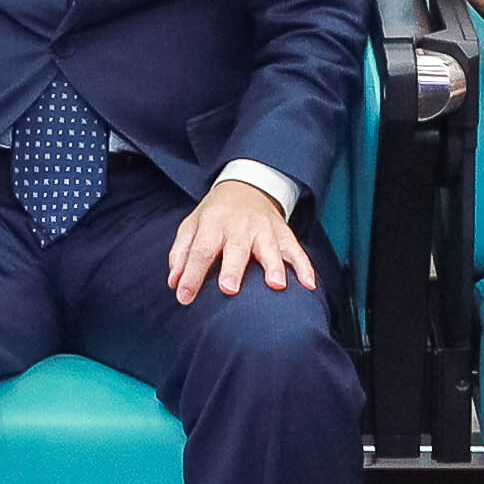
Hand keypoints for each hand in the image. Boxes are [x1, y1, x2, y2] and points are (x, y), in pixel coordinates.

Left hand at [165, 172, 314, 304]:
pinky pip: (296, 250)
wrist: (247, 185)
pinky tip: (308, 285)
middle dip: (233, 269)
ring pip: (270, 248)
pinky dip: (304, 267)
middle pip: (236, 249)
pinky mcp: (284, 233)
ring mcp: (264, 229)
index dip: (191, 275)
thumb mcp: (192, 225)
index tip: (184, 298)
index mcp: (213, 224)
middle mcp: (240, 226)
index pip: (201, 250)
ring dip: (273, 266)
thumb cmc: (215, 214)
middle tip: (229, 289)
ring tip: (276, 285)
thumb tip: (174, 283)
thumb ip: (181, 253)